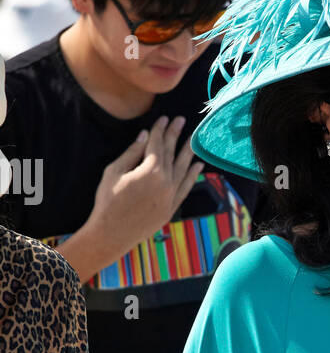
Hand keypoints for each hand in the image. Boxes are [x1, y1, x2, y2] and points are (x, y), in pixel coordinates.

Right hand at [86, 115, 204, 258]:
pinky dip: (193, 176)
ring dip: (188, 153)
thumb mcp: (114, 172)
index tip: (165, 118)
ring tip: (195, 139)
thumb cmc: (108, 201)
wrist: (111, 234)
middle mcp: (165, 182)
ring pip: (183, 169)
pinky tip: (198, 166)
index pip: (158, 144)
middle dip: (176, 135)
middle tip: (181, 120)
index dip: (160, 130)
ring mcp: (171, 196)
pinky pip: (186, 188)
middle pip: (172, 154)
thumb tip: (144, 135)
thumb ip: (132, 152)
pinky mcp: (172, 208)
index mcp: (150, 170)